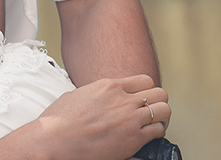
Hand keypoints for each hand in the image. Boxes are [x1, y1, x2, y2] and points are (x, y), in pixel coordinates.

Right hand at [35, 75, 169, 159]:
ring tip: (153, 125)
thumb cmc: (59, 121)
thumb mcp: (77, 95)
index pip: (145, 80)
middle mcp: (123, 99)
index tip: (143, 99)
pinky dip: (156, 134)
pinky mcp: (133, 138)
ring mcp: (130, 119)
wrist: (55, 140)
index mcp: (109, 86)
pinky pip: (158, 131)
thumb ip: (97, 95)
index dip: (147, 90)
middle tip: (152, 112)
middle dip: (158, 102)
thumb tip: (101, 100)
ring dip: (161, 118)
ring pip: (164, 110)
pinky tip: (146, 138)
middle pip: (160, 93)